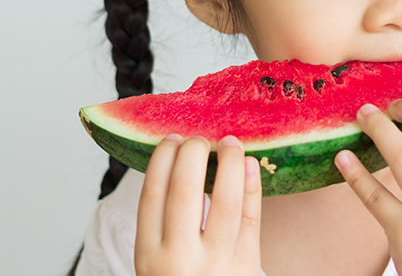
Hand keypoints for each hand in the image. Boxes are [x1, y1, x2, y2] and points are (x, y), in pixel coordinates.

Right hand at [135, 134, 261, 275]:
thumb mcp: (155, 262)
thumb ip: (163, 223)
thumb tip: (178, 163)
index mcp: (149, 255)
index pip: (152, 195)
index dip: (162, 159)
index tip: (171, 138)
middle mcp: (180, 259)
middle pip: (185, 192)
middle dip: (192, 155)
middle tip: (199, 138)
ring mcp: (217, 263)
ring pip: (225, 202)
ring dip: (229, 164)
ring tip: (231, 142)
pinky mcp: (247, 265)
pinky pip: (252, 218)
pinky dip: (252, 187)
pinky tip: (250, 164)